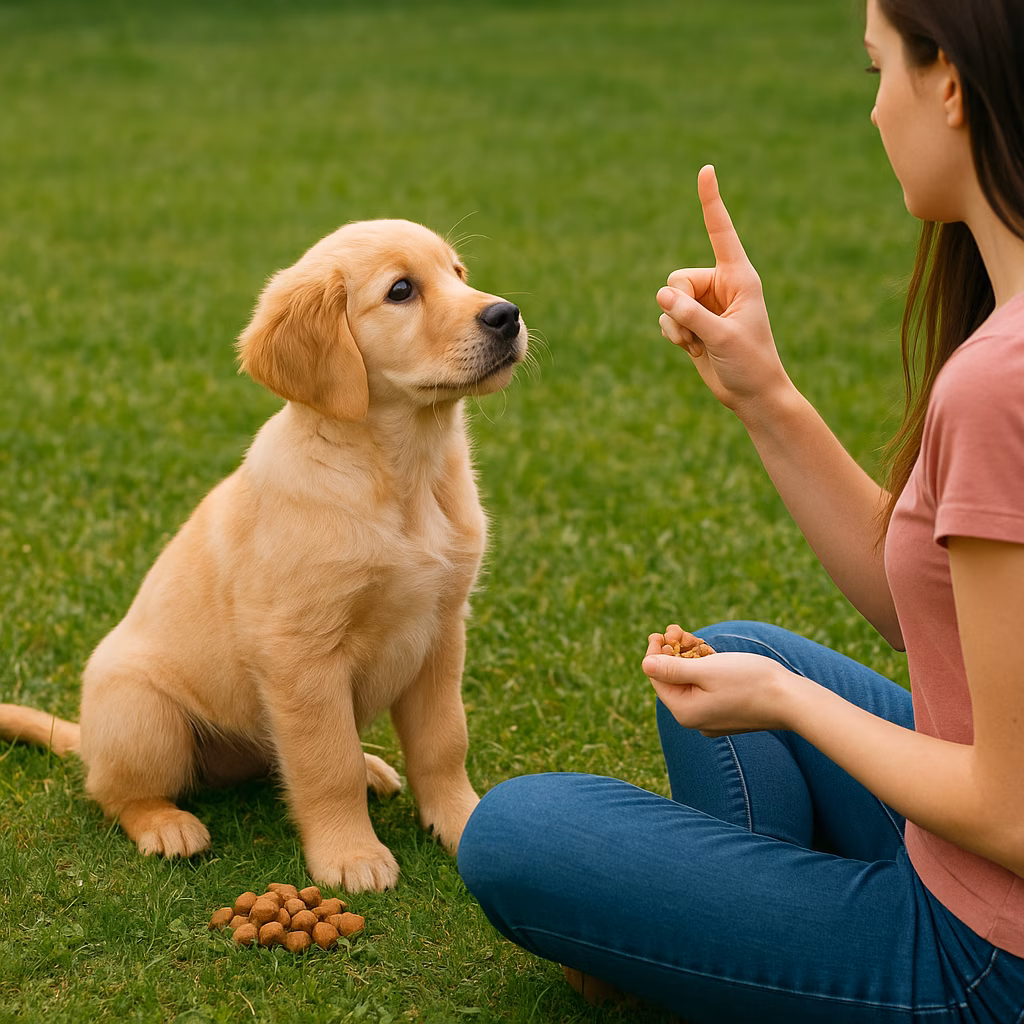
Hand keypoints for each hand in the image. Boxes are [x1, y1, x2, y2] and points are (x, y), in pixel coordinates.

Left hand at [643, 629, 800, 736]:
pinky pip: (708, 687)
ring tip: (694, 637)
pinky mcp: (728, 711)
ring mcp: (712, 717)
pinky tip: (708, 652)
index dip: (655, 654)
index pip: (658, 680)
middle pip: (675, 680)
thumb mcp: (706, 670)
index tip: (657, 633)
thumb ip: (673, 668)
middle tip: (677, 629)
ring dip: (690, 657)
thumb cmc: (750, 681)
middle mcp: (696, 720)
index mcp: (685, 712)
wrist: (792, 700)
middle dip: (674, 652)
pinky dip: (706, 668)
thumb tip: (645, 665)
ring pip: (692, 681)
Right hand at [656, 165, 790, 416]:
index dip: (711, 202)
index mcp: (739, 277)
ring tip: (697, 342)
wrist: (751, 394)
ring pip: (668, 299)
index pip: (721, 232)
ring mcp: (706, 305)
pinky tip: (692, 348)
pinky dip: (673, 334)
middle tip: (696, 329)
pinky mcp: (693, 323)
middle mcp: (721, 286)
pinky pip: (667, 317)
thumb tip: (661, 295)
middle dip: (678, 304)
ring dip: (676, 324)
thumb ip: (690, 314)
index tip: (706, 170)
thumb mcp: (721, 336)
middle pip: (678, 278)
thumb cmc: (750, 363)